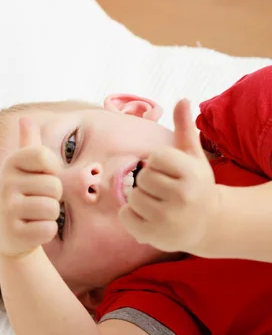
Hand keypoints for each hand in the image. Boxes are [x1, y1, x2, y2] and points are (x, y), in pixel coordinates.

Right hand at [0, 117, 62, 257]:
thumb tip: (25, 118)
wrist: (6, 234)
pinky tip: (31, 230)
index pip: (47, 157)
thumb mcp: (23, 169)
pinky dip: (46, 232)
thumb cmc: (22, 195)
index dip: (52, 171)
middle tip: (36, 202)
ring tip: (34, 215)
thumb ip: (29, 144)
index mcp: (10, 162)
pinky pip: (49, 229)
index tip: (40, 178)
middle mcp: (4, 183)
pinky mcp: (14, 234)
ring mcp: (7, 210)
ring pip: (52, 208)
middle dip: (53, 197)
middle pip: (54, 186)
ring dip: (50, 215)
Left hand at [118, 99, 220, 254]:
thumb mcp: (194, 157)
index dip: (158, 163)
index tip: (170, 173)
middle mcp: (182, 196)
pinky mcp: (154, 235)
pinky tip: (148, 217)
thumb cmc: (196, 185)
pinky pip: (125, 216)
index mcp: (192, 174)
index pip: (156, 157)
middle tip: (165, 191)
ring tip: (158, 204)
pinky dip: (130, 216)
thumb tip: (182, 99)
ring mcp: (168, 218)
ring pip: (133, 197)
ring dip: (140, 199)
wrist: (208, 224)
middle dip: (149, 182)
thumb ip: (185, 129)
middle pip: (142, 178)